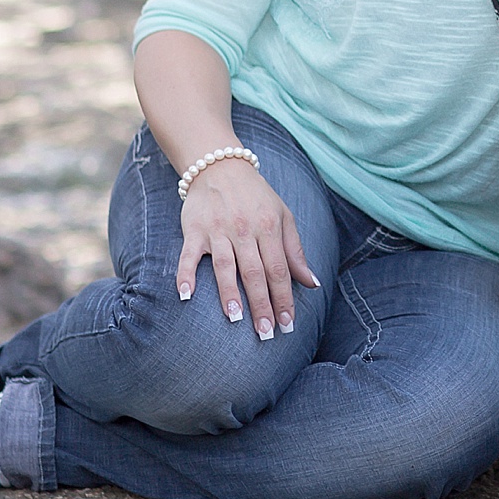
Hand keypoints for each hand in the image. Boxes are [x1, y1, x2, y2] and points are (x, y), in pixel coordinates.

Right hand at [175, 161, 318, 340]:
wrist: (219, 165)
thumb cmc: (256, 197)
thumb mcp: (283, 217)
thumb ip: (295, 251)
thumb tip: (312, 283)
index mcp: (269, 228)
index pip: (279, 271)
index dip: (284, 299)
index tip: (288, 324)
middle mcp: (244, 230)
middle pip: (255, 273)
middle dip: (262, 304)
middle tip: (266, 332)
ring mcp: (218, 230)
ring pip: (226, 266)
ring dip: (229, 293)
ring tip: (235, 318)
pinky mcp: (194, 230)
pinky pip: (188, 255)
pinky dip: (186, 274)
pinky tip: (186, 295)